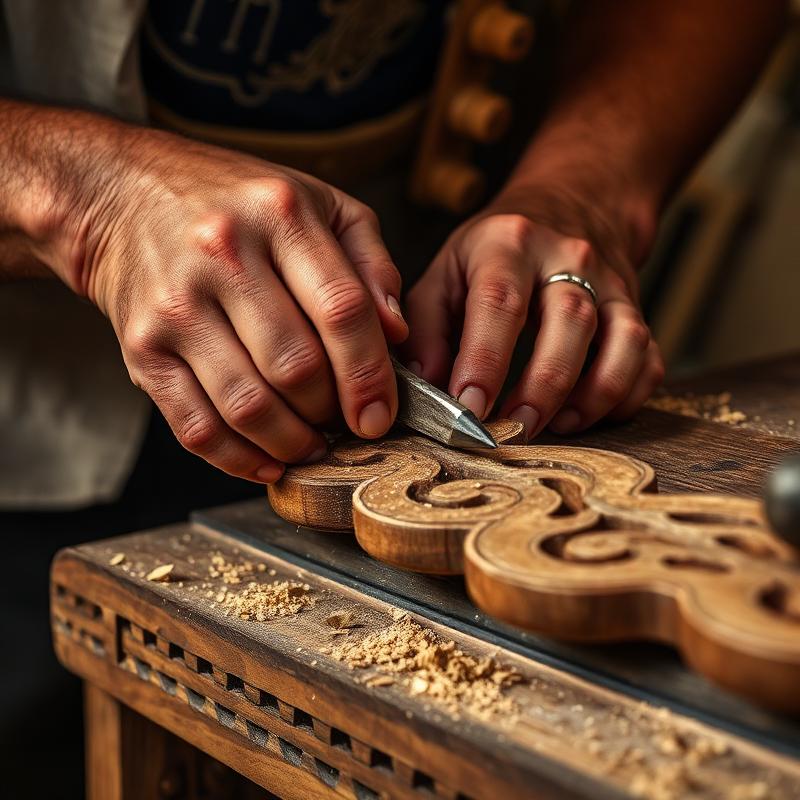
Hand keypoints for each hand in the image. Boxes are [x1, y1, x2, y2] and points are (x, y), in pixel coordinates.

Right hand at [77, 132, 406, 481]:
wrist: (124, 194)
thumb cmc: (236, 203)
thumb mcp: (319, 203)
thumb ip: (370, 264)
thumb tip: (396, 333)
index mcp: (279, 214)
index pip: (341, 311)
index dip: (369, 375)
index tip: (380, 414)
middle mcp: (223, 255)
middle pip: (296, 366)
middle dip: (331, 412)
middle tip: (344, 422)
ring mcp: (176, 305)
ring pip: (248, 405)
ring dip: (291, 442)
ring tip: (310, 444)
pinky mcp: (141, 346)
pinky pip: (195, 425)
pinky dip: (237, 459)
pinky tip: (266, 460)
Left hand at [402, 188, 663, 439]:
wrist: (569, 205)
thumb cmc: (494, 254)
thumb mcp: (446, 271)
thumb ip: (427, 327)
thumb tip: (428, 385)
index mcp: (509, 243)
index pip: (500, 301)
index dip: (485, 359)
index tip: (470, 407)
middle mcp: (568, 256)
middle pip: (570, 320)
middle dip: (543, 385)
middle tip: (514, 429)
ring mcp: (611, 282)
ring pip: (624, 339)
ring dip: (595, 394)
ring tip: (556, 426)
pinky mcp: (637, 308)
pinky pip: (648, 359)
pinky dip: (626, 397)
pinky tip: (588, 414)